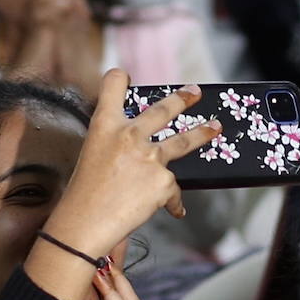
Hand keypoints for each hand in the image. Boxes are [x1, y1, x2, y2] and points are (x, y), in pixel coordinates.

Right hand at [42, 71, 221, 258]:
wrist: (86, 222)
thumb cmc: (85, 195)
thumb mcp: (93, 157)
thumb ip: (116, 145)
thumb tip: (142, 147)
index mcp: (104, 125)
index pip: (112, 87)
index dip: (118, 80)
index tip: (124, 77)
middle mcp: (129, 134)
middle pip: (162, 109)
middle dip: (182, 99)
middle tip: (194, 92)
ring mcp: (150, 156)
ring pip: (183, 141)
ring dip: (202, 132)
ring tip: (214, 127)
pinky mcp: (164, 180)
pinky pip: (172, 189)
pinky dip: (170, 201)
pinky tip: (169, 209)